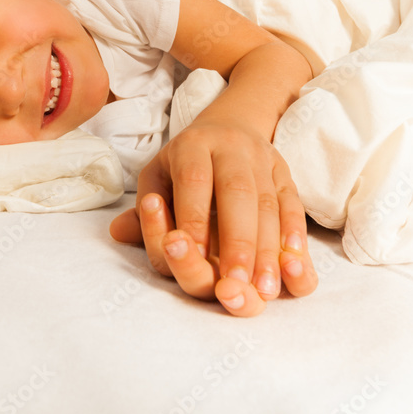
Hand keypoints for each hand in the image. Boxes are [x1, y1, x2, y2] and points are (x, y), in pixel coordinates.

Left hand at [109, 120, 318, 315]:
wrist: (230, 124)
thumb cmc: (183, 164)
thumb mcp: (158, 178)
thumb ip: (144, 212)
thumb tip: (118, 232)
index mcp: (191, 146)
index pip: (194, 181)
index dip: (194, 218)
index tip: (194, 256)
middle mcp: (230, 149)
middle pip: (238, 195)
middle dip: (236, 242)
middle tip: (233, 284)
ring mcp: (262, 160)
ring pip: (269, 206)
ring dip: (268, 251)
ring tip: (263, 289)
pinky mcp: (285, 175)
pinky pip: (293, 206)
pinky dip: (294, 237)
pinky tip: (293, 266)